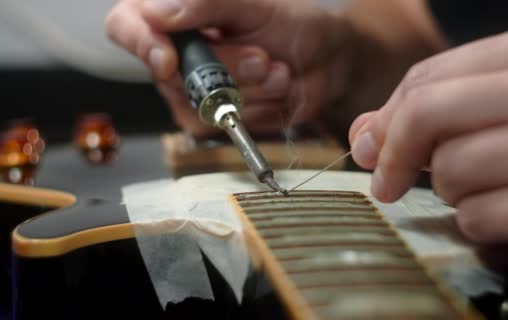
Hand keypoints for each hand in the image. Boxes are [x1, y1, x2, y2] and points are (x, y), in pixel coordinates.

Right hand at [105, 0, 351, 136]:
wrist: (326, 62)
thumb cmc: (291, 25)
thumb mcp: (255, 5)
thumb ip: (207, 3)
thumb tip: (156, 12)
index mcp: (175, 14)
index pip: (126, 26)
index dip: (140, 43)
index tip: (170, 59)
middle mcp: (176, 52)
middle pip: (169, 75)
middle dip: (227, 69)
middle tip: (263, 56)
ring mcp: (192, 89)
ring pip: (199, 104)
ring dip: (250, 89)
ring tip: (276, 69)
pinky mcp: (213, 117)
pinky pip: (219, 125)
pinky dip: (257, 108)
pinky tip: (275, 90)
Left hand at [349, 24, 507, 283]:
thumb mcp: (496, 115)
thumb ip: (426, 115)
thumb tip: (362, 136)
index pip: (424, 78)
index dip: (387, 121)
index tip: (374, 150)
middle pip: (425, 114)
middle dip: (397, 157)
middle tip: (391, 185)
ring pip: (449, 171)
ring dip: (456, 197)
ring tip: (495, 196)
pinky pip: (476, 218)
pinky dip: (481, 230)